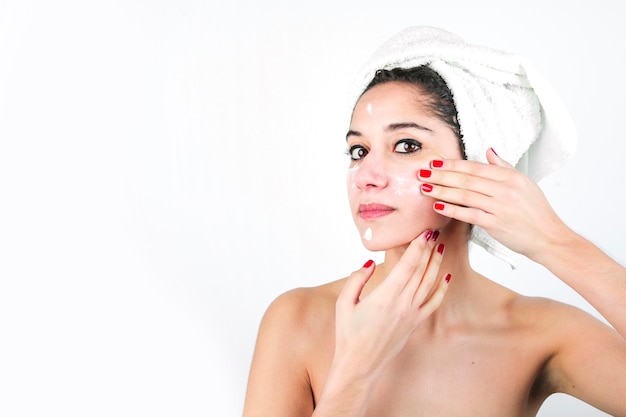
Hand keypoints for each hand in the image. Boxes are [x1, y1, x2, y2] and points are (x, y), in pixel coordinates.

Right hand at [333, 229, 449, 381]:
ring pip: (429, 283)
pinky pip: (433, 303)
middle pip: (421, 270)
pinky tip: (446, 277)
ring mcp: (411, 314)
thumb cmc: (348, 335)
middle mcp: (403, 303)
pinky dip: (441, 289)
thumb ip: (357, 280)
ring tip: (440, 248)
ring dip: (435, 264)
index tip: (423, 232)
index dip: (417, 247)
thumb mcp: (344, 303)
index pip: (408, 265)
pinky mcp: (415, 324)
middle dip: (428, 249)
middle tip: (433, 232)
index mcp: (385, 296)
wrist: (359, 365)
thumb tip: (369, 263)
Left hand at [418, 148, 567, 260]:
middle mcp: (505, 189)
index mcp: (510, 176)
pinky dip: (452, 209)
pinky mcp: (496, 224)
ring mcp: (500, 206)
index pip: (475, 167)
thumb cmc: (536, 212)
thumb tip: (489, 151)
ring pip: (464, 195)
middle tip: (421, 172)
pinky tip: (438, 206)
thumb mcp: (524, 183)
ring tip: (425, 187)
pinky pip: (469, 214)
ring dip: (442, 190)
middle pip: (466, 178)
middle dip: (441, 175)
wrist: (549, 237)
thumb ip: (504, 167)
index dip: (453, 164)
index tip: (435, 162)